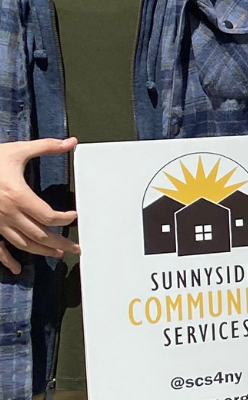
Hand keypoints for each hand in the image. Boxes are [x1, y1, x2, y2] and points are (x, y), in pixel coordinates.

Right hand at [0, 138, 79, 273]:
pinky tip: (15, 269)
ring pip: (22, 243)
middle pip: (40, 235)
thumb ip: (46, 147)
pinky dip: (7, 260)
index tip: (74, 217)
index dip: (64, 219)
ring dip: (41, 251)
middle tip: (75, 248)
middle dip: (60, 242)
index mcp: (18, 196)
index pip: (48, 216)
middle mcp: (8, 213)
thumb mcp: (17, 151)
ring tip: (57, 253)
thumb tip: (71, 142)